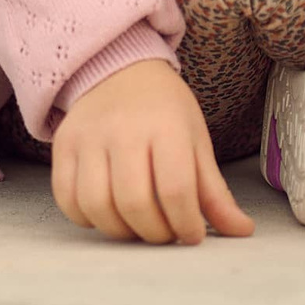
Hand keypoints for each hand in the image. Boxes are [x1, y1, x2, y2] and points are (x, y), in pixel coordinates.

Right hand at [49, 59, 254, 244]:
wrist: (118, 69)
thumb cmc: (163, 109)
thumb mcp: (196, 140)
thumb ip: (214, 191)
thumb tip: (241, 231)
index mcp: (166, 126)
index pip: (176, 189)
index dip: (187, 224)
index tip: (192, 234)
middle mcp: (123, 129)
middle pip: (134, 203)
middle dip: (155, 233)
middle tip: (166, 232)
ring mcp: (88, 137)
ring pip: (97, 205)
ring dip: (121, 231)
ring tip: (137, 226)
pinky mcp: (63, 145)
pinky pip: (67, 198)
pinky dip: (87, 219)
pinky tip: (108, 213)